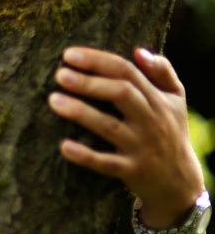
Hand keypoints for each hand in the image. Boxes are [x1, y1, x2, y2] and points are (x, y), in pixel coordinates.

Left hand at [49, 47, 204, 227]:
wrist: (180, 182)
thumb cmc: (170, 130)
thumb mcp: (176, 100)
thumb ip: (162, 72)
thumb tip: (138, 51)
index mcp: (158, 100)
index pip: (128, 72)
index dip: (98, 61)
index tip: (68, 54)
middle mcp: (151, 121)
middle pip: (122, 94)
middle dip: (89, 83)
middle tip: (59, 74)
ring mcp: (141, 147)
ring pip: (110, 127)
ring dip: (81, 113)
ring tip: (53, 100)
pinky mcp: (131, 171)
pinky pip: (106, 163)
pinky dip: (85, 155)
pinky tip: (63, 145)